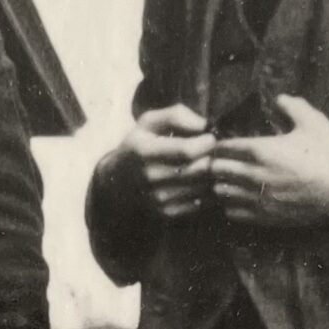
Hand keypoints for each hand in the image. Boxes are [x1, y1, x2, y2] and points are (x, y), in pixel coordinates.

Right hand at [115, 103, 216, 220]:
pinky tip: (199, 180)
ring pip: (203, 186)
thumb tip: (204, 125)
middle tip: (212, 151)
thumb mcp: (149, 123)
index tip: (210, 137)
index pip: (188, 150)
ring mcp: (158, 198)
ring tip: (205, 164)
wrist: (116, 182)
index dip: (207, 142)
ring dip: (211, 174)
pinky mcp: (166, 212)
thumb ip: (176, 115)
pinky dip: (206, 190)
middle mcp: (150, 177)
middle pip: (199, 169)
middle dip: (212, 157)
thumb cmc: (139, 145)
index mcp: (144, 151)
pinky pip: (201, 202)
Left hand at [210, 94, 328, 227]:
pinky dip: (231, 204)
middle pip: (215, 169)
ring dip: (222, 184)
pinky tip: (241, 197)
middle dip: (216, 163)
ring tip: (230, 179)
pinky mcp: (264, 217)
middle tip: (224, 160)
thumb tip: (280, 98)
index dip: (219, 144)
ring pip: (220, 192)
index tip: (224, 143)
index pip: (221, 147)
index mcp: (261, 150)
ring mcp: (257, 198)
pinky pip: (232, 212)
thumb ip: (293, 107)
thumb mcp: (314, 122)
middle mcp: (254, 175)